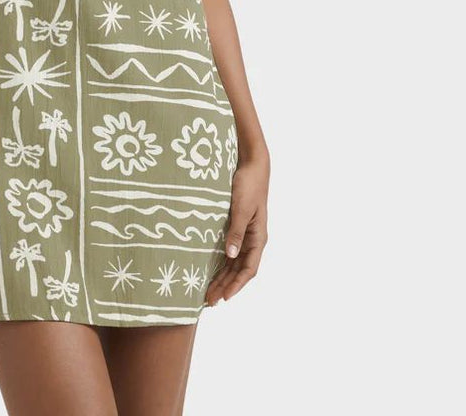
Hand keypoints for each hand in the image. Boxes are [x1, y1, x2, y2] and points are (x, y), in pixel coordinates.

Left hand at [206, 153, 268, 304]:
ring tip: (207, 292)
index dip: (237, 285)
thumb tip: (231, 255)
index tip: (224, 297)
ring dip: (222, 278)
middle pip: (239, 270)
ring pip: (233, 263)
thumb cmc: (248, 185)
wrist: (252, 165)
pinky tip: (210, 271)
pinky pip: (229, 252)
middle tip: (208, 301)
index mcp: (258, 237)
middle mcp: (252, 240)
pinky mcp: (236, 227)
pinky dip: (220, 264)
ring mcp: (245, 235)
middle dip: (225, 286)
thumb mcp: (241, 209)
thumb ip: (236, 231)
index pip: (249, 269)